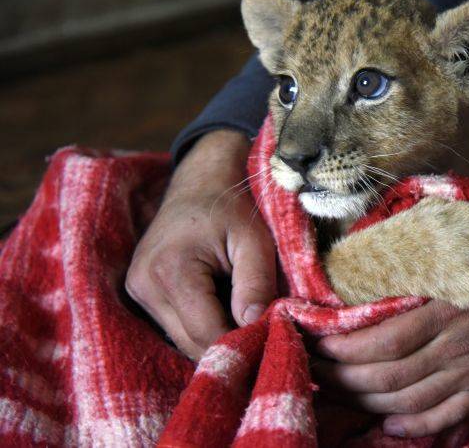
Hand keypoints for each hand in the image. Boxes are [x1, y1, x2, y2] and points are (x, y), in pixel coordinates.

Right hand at [126, 130, 275, 359]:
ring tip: (245, 321)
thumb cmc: (232, 206)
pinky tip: (225, 311)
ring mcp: (137, 290)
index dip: (241, 344)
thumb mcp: (255, 240)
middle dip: (229, 346)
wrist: (201, 180)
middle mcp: (145, 285)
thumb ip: (256, 283)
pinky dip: (202, 326)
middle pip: (191, 343)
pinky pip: (175, 326)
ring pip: (182, 339)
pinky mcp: (140, 291)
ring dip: (215, 337)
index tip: (272, 342)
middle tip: (264, 339)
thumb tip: (256, 327)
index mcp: (171, 270)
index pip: (206, 333)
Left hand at [313, 240, 468, 437]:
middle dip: (344, 379)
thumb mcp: (459, 248)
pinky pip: (447, 415)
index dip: (346, 348)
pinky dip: (416, 426)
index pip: (387, 340)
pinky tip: (389, 425)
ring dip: (366, 403)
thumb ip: (418, 254)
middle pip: (390, 377)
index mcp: (448, 307)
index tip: (318, 342)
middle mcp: (458, 345)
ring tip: (336, 393)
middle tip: (314, 369)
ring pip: (410, 401)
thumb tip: (367, 249)